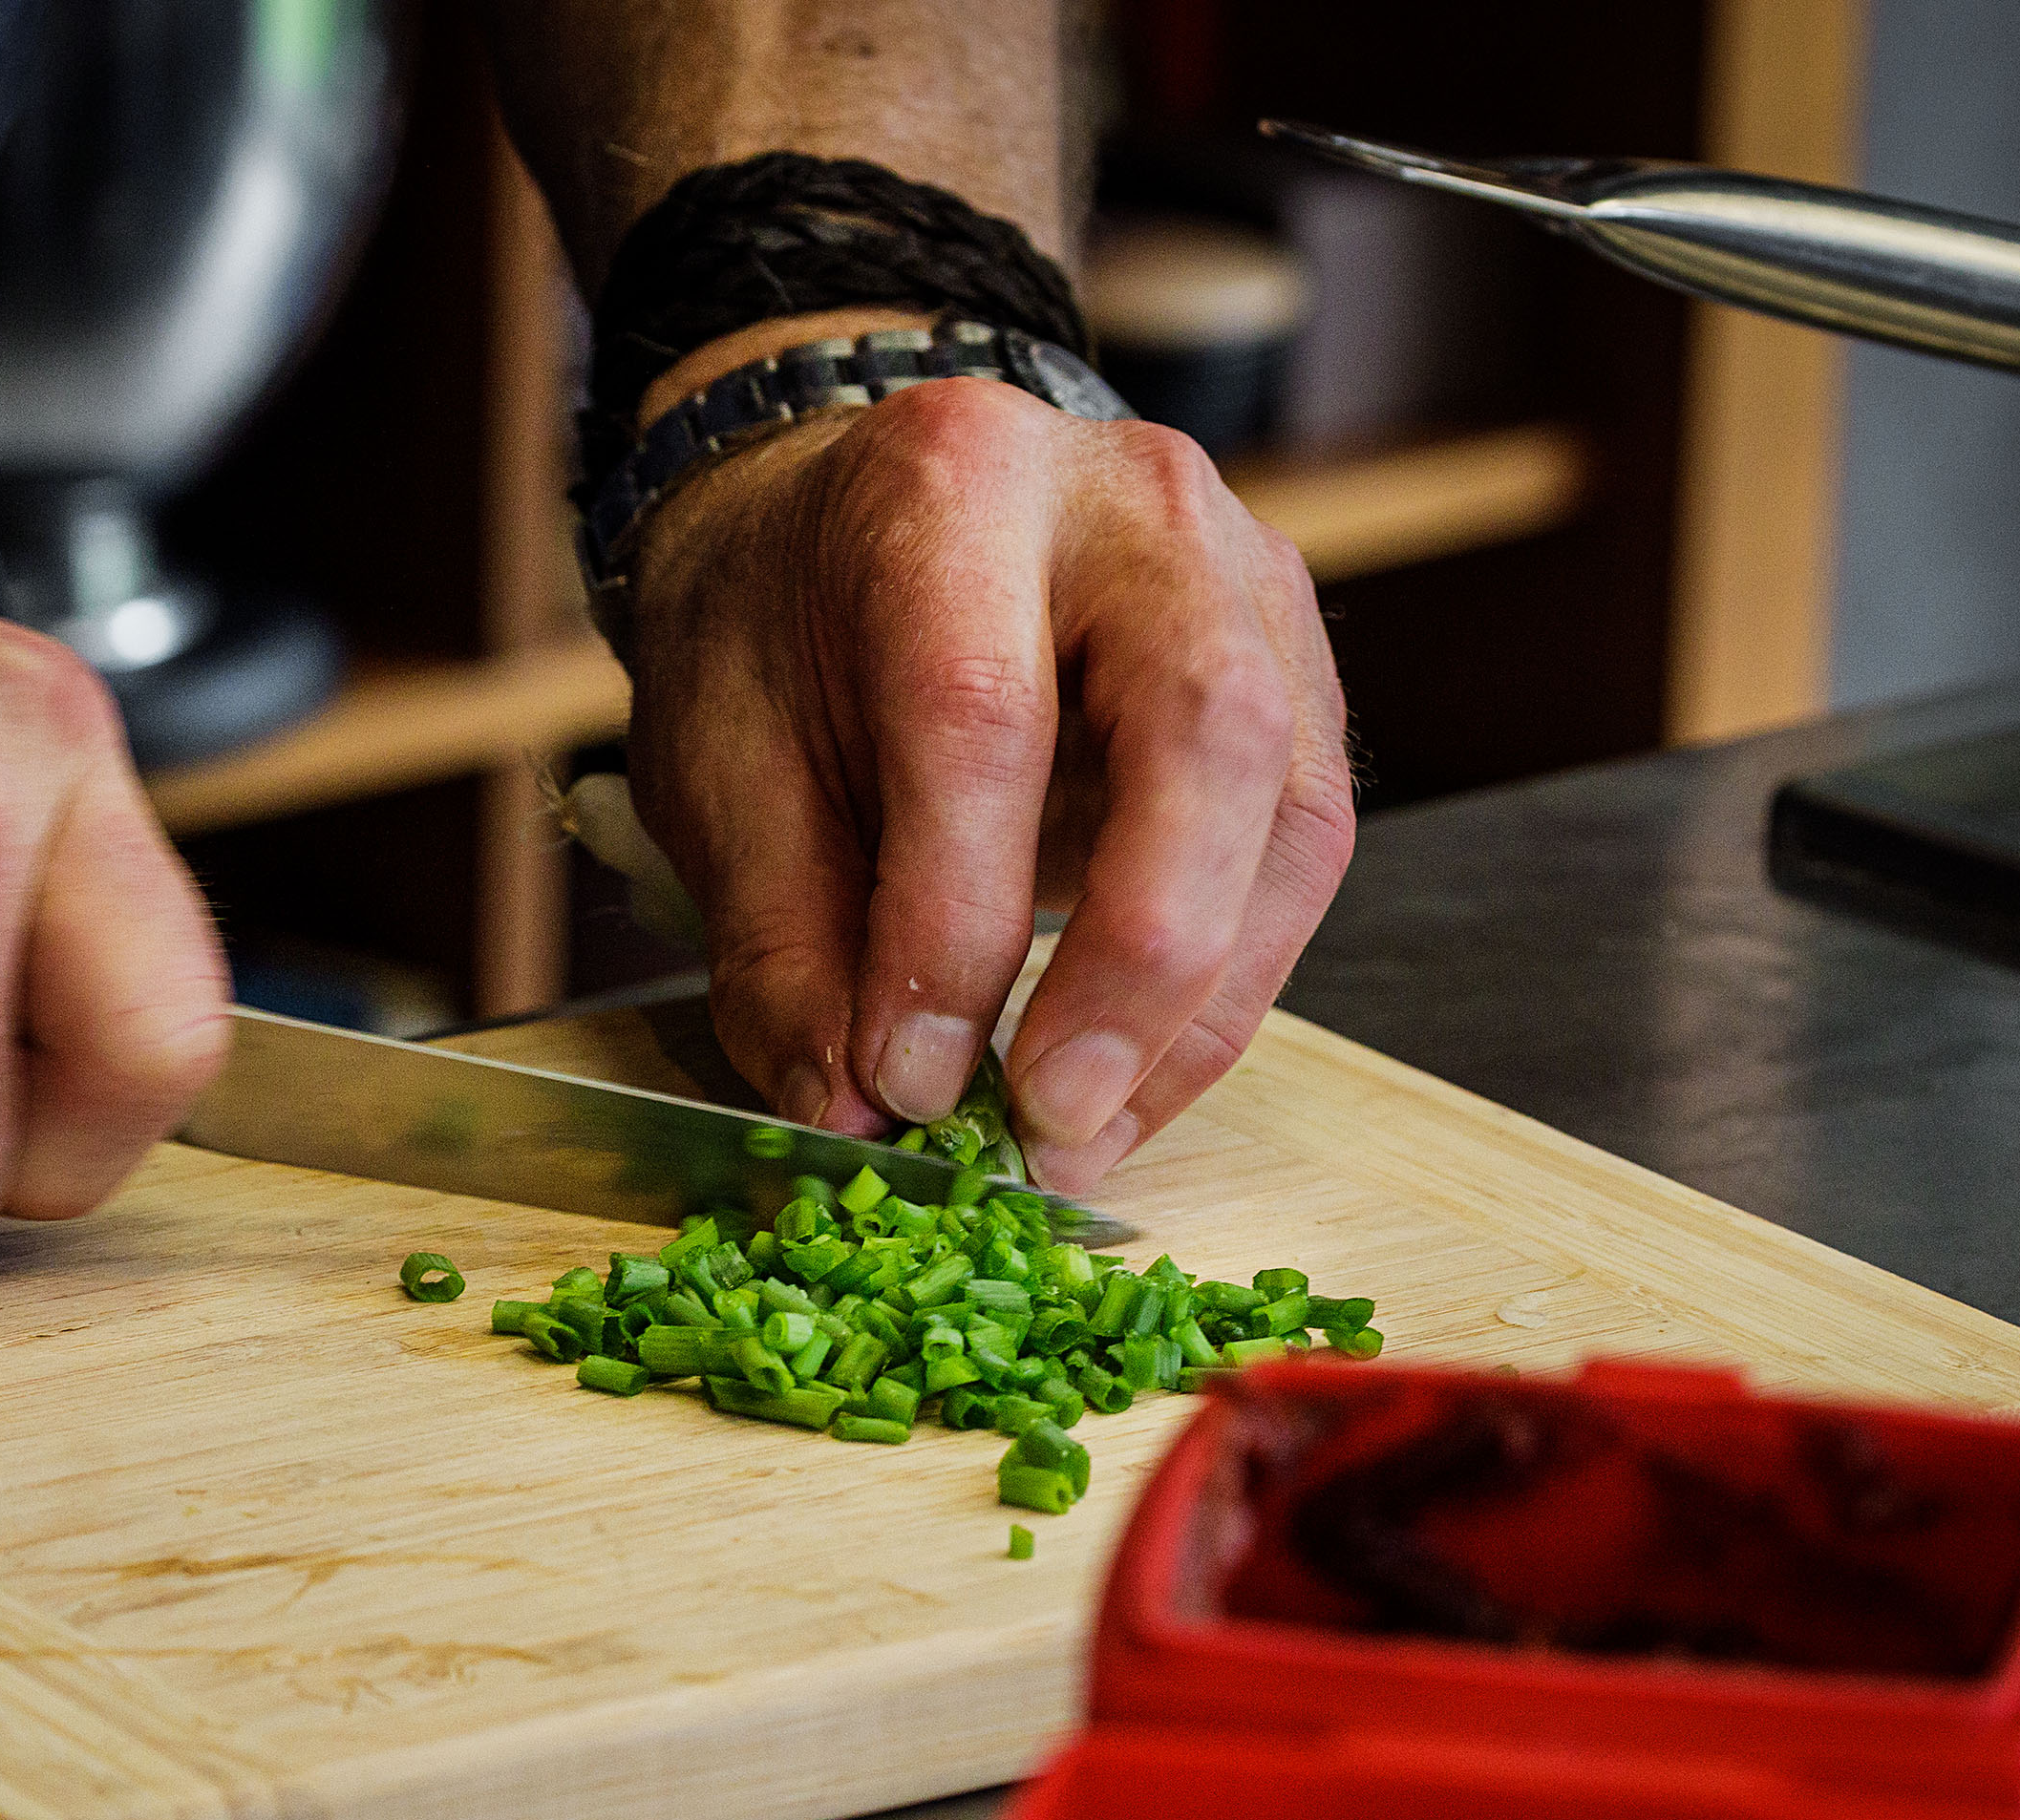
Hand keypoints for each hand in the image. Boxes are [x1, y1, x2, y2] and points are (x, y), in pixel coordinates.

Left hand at [620, 365, 1354, 1194]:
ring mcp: (1246, 577)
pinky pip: (1299, 850)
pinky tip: (1132, 1078)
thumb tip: (850, 1112)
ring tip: (1084, 1135)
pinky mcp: (1297, 668)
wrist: (848, 521)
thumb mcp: (719, 768)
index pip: (982, 715)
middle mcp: (1134, 507)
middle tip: (1051, 1120)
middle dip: (1140, 960)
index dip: (955, 923)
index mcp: (953, 485)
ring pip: (1288, 812)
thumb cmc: (783, 632)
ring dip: (1198, 1009)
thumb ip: (782, 943)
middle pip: (1204, 732)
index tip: (910, 1080)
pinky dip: (1223, 990)